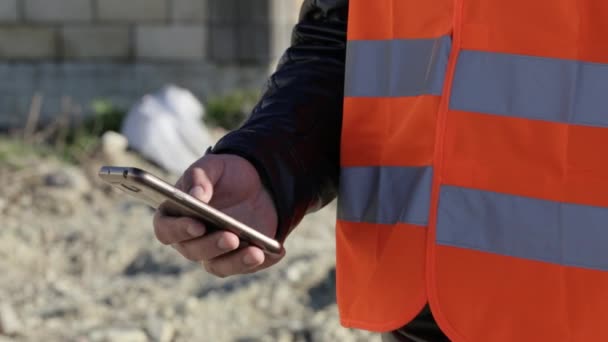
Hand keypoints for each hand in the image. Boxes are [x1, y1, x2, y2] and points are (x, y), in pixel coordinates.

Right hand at [152, 153, 283, 276]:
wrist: (255, 182)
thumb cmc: (225, 174)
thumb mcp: (213, 166)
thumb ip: (199, 177)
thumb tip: (196, 196)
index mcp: (175, 216)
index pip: (166, 230)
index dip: (178, 230)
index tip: (197, 225)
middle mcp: (190, 240)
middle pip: (193, 251)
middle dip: (212, 246)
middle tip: (231, 237)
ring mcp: (215, 252)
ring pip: (219, 266)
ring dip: (237, 261)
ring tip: (257, 251)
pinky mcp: (238, 258)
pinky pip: (248, 266)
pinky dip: (263, 261)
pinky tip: (277, 252)